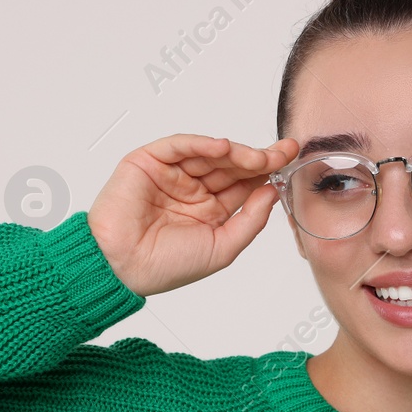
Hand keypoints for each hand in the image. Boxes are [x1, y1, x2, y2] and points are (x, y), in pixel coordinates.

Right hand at [87, 134, 299, 296]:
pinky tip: (223, 147)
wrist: (121, 267)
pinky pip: (179, 146)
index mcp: (209, 211)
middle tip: (283, 152)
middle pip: (230, 165)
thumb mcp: (222, 248)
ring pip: (208, 154)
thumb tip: (273, 192)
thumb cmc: (165, 266)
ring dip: (235, 153)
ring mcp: (171, 174)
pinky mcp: (148, 161)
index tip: (289, 161)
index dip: (266, 171)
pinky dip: (200, 144)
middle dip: (258, 158)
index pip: (243, 184)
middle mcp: (191, 189)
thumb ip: (250, 221)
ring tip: (258, 157)